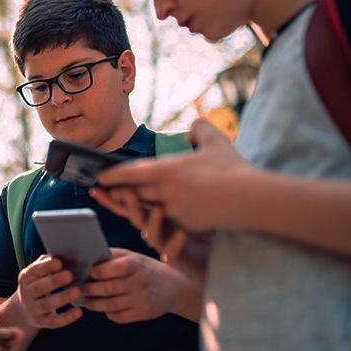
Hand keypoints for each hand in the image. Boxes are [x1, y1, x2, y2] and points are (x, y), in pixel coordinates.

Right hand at [16, 255, 82, 328]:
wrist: (24, 309)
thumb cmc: (37, 283)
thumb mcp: (37, 272)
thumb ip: (47, 263)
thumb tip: (62, 255)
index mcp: (26, 277)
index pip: (34, 271)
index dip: (45, 267)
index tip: (59, 262)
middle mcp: (27, 293)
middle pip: (39, 288)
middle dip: (54, 281)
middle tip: (70, 275)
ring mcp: (34, 309)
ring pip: (46, 305)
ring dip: (62, 298)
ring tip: (77, 291)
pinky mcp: (42, 322)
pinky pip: (54, 321)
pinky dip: (66, 318)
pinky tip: (79, 312)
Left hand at [82, 248, 190, 323]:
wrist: (174, 286)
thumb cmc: (144, 268)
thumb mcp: (133, 256)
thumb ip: (112, 256)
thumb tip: (86, 259)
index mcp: (137, 264)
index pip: (116, 268)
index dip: (99, 271)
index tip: (88, 273)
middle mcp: (141, 281)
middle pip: (110, 288)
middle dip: (90, 290)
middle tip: (79, 290)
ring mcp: (144, 299)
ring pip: (112, 305)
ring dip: (95, 305)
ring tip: (86, 301)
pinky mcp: (145, 313)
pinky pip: (120, 317)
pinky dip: (109, 314)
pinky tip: (104, 309)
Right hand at [91, 186, 210, 275]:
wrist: (203, 264)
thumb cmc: (192, 233)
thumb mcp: (174, 209)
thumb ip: (158, 197)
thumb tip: (144, 177)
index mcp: (148, 216)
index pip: (124, 205)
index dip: (109, 198)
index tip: (95, 188)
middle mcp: (150, 229)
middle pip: (135, 217)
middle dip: (130, 205)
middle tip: (129, 192)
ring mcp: (161, 243)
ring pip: (150, 233)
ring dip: (153, 221)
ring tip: (158, 209)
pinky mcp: (174, 257)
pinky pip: (172, 250)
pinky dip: (176, 240)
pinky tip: (182, 232)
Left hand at [96, 119, 255, 230]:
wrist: (251, 200)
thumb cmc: (233, 168)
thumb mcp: (216, 141)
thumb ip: (201, 129)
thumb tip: (192, 126)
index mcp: (167, 171)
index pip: (131, 173)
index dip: (113, 175)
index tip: (99, 176)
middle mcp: (166, 192)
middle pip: (135, 194)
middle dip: (122, 192)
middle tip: (107, 190)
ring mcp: (175, 210)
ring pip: (151, 208)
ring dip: (141, 205)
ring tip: (131, 199)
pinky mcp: (186, 224)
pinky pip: (169, 219)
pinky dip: (163, 215)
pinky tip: (161, 213)